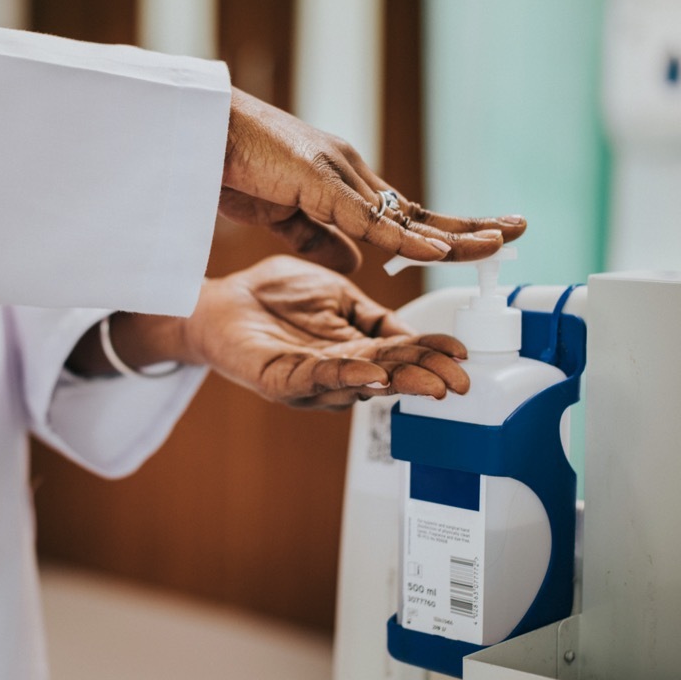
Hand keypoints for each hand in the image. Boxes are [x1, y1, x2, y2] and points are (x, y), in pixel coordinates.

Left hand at [183, 255, 469, 408]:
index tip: (462, 355)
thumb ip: (372, 314)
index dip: (432, 354)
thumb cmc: (273, 297)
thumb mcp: (337, 296)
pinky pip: (315, 379)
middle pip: (389, 375)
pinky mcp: (278, 380)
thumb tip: (413, 327)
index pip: (401, 352)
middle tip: (457, 381)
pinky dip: (345, 377)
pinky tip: (372, 376)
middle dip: (425, 377)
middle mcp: (337, 369)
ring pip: (359, 383)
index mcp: (355, 347)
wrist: (217, 300)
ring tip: (428, 381)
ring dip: (396, 382)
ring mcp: (309, 379)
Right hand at [221, 88, 525, 270]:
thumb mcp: (283, 215)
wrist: (197, 134)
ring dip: (454, 231)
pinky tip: (437, 249)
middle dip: (468, 224)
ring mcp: (336, 175)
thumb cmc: (232, 165)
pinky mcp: (316, 182)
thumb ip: (320, 237)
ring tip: (499, 240)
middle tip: (518, 229)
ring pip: (405, 212)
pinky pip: (368, 217)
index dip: (439, 230)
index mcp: (340, 184)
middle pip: (418, 208)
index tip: (475, 242)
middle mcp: (349, 174)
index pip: (400, 213)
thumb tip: (356, 262)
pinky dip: (404, 237)